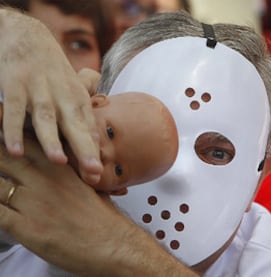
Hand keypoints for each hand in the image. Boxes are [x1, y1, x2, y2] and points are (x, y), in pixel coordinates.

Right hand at [0, 8, 102, 183]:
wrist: (28, 36)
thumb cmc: (53, 72)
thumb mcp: (72, 90)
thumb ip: (82, 115)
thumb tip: (96, 141)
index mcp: (77, 99)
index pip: (88, 128)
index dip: (93, 151)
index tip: (99, 175)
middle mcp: (62, 95)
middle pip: (74, 125)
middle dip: (85, 148)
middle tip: (94, 171)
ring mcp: (39, 89)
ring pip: (46, 117)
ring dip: (52, 139)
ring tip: (59, 160)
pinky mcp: (15, 84)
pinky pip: (13, 109)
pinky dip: (12, 129)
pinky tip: (15, 150)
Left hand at [0, 138, 196, 275]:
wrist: (111, 244)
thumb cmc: (103, 217)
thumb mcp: (88, 185)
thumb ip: (69, 172)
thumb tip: (59, 167)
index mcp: (60, 168)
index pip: (26, 144)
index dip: (10, 137)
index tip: (3, 134)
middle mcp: (44, 180)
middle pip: (5, 159)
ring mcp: (33, 203)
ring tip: (0, 185)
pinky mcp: (26, 228)